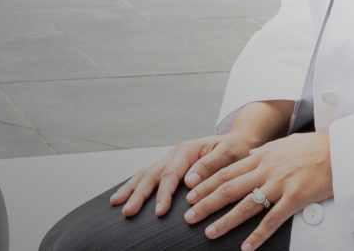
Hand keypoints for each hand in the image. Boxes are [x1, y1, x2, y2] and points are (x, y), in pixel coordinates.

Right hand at [107, 131, 257, 218]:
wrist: (237, 141)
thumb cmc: (236, 149)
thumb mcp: (230, 153)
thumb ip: (210, 165)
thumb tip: (189, 181)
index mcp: (188, 150)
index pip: (171, 174)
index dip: (164, 194)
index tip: (159, 212)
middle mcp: (175, 153)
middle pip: (153, 174)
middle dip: (139, 194)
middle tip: (128, 212)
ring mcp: (170, 159)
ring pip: (146, 174)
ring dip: (131, 189)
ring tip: (116, 203)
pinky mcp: (169, 166)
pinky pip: (148, 175)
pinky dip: (135, 185)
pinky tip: (124, 194)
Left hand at [186, 131, 331, 250]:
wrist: (341, 149)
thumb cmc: (314, 147)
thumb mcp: (283, 144)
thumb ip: (265, 151)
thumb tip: (252, 152)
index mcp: (261, 156)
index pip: (226, 170)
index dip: (205, 183)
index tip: (189, 193)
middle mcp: (266, 169)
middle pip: (228, 188)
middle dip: (205, 203)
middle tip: (189, 217)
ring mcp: (280, 183)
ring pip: (245, 205)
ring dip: (224, 221)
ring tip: (209, 233)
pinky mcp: (296, 197)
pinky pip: (273, 219)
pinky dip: (258, 235)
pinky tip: (247, 247)